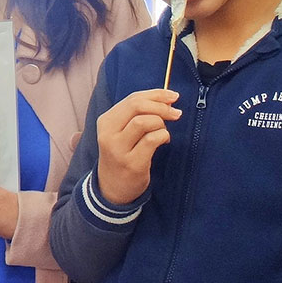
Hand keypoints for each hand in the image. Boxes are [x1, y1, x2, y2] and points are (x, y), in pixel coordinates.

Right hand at [95, 89, 179, 205]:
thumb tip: (167, 99)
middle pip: (137, 106)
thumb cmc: (122, 154)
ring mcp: (119, 149)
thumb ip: (137, 114)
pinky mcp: (132, 163)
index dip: (156, 94)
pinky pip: (152, 140)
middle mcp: (108, 134)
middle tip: (175, 113)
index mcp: (106, 121)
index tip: (173, 97)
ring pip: (144, 121)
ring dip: (161, 123)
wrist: (111, 188)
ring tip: (163, 131)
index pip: (132, 98)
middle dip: (161, 106)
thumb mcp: (120, 131)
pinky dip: (163, 136)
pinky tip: (164, 141)